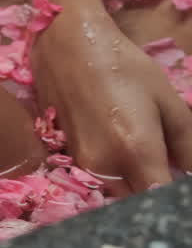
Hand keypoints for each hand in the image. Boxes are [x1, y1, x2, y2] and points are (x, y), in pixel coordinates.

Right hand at [31, 2, 191, 194]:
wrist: (68, 47)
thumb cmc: (124, 66)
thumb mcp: (167, 100)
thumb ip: (186, 143)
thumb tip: (190, 171)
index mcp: (136, 151)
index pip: (161, 197)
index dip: (176, 197)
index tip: (182, 186)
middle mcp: (105, 166)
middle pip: (138, 200)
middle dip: (156, 191)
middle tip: (170, 169)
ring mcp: (83, 164)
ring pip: (119, 192)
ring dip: (137, 184)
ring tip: (151, 160)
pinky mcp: (71, 158)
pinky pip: (103, 178)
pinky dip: (120, 173)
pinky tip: (125, 149)